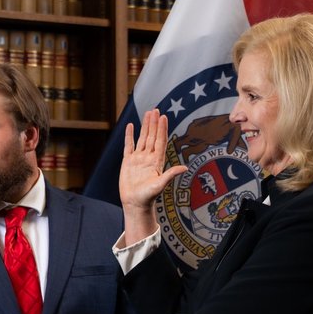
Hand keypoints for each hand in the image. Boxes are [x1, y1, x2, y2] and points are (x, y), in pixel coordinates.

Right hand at [119, 110, 185, 241]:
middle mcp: (148, 157)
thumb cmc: (148, 197)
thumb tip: (184, 168)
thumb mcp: (160, 185)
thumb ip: (170, 175)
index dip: (162, 129)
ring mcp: (138, 159)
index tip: (163, 117)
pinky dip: (130, 135)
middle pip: (152, 136)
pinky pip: (129, 146)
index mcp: (157, 161)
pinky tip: (131, 126)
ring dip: (145, 126)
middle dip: (154, 123)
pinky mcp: (128, 162)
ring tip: (147, 113)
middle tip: (156, 110)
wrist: (135, 203)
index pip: (160, 141)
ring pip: (142, 138)